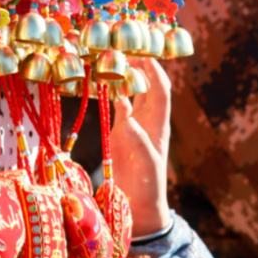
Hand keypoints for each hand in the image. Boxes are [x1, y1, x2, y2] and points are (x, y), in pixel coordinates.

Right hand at [110, 57, 171, 236]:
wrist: (139, 209)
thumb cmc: (148, 187)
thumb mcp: (147, 164)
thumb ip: (138, 139)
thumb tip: (126, 113)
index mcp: (158, 124)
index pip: (160, 89)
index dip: (154, 69)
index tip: (141, 52)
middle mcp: (147, 120)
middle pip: (144, 84)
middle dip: (135, 65)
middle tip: (118, 48)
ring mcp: (132, 125)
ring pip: (128, 92)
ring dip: (120, 76)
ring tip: (106, 58)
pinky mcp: (118, 133)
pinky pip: (115, 105)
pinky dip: (108, 92)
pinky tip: (97, 81)